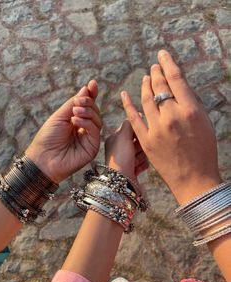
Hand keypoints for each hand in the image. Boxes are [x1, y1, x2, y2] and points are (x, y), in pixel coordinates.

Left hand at [26, 80, 101, 182]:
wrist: (44, 158)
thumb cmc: (48, 137)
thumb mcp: (59, 116)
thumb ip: (73, 103)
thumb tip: (86, 88)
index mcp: (76, 120)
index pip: (88, 106)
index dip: (91, 95)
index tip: (93, 84)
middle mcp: (84, 128)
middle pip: (95, 111)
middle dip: (88, 103)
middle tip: (78, 102)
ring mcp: (89, 138)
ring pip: (97, 120)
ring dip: (88, 112)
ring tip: (75, 112)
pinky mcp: (92, 147)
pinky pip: (95, 131)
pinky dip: (87, 123)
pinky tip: (76, 121)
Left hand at [105, 120, 148, 182]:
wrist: (121, 183)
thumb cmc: (120, 158)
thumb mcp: (123, 136)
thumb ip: (130, 123)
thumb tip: (137, 113)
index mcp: (115, 138)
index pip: (131, 128)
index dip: (137, 131)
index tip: (139, 135)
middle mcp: (120, 148)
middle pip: (139, 140)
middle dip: (141, 146)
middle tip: (135, 151)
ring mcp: (126, 159)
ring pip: (143, 152)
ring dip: (141, 157)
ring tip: (134, 162)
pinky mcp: (132, 169)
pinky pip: (145, 163)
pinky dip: (142, 165)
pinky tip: (136, 169)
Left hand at [121, 50, 221, 203]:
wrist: (193, 179)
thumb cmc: (204, 151)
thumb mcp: (204, 123)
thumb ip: (191, 103)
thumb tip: (178, 86)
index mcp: (190, 110)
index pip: (176, 80)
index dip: (168, 64)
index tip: (162, 55)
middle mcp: (172, 117)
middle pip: (160, 88)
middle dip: (156, 73)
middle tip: (154, 65)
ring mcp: (157, 129)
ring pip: (146, 100)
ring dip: (145, 86)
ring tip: (146, 77)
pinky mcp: (145, 140)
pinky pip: (133, 119)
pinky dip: (128, 105)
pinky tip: (124, 94)